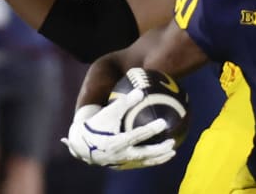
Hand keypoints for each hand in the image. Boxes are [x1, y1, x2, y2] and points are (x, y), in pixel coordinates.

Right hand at [61, 88, 175, 168]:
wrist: (82, 144)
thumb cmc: (97, 124)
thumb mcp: (108, 112)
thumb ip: (124, 102)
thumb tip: (141, 91)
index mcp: (115, 142)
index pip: (135, 136)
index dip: (150, 129)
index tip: (163, 123)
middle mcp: (119, 155)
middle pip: (142, 154)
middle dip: (158, 149)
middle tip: (172, 142)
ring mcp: (121, 162)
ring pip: (143, 161)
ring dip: (159, 158)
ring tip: (173, 151)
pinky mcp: (123, 166)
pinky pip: (141, 163)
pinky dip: (152, 159)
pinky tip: (164, 154)